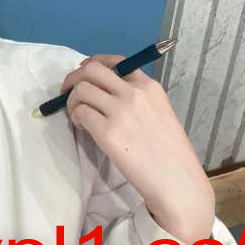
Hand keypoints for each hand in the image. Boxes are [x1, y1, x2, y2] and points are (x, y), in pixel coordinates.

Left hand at [60, 54, 215, 244]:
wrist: (178, 183)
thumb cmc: (171, 153)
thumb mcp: (161, 113)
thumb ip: (138, 99)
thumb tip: (105, 92)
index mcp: (149, 87)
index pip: (116, 61)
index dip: (93, 64)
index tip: (83, 73)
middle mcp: (134, 93)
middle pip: (91, 70)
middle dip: (73, 78)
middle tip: (67, 92)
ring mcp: (120, 111)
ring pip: (81, 89)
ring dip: (72, 101)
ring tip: (78, 116)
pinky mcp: (108, 132)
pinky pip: (80, 112)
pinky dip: (76, 118)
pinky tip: (84, 128)